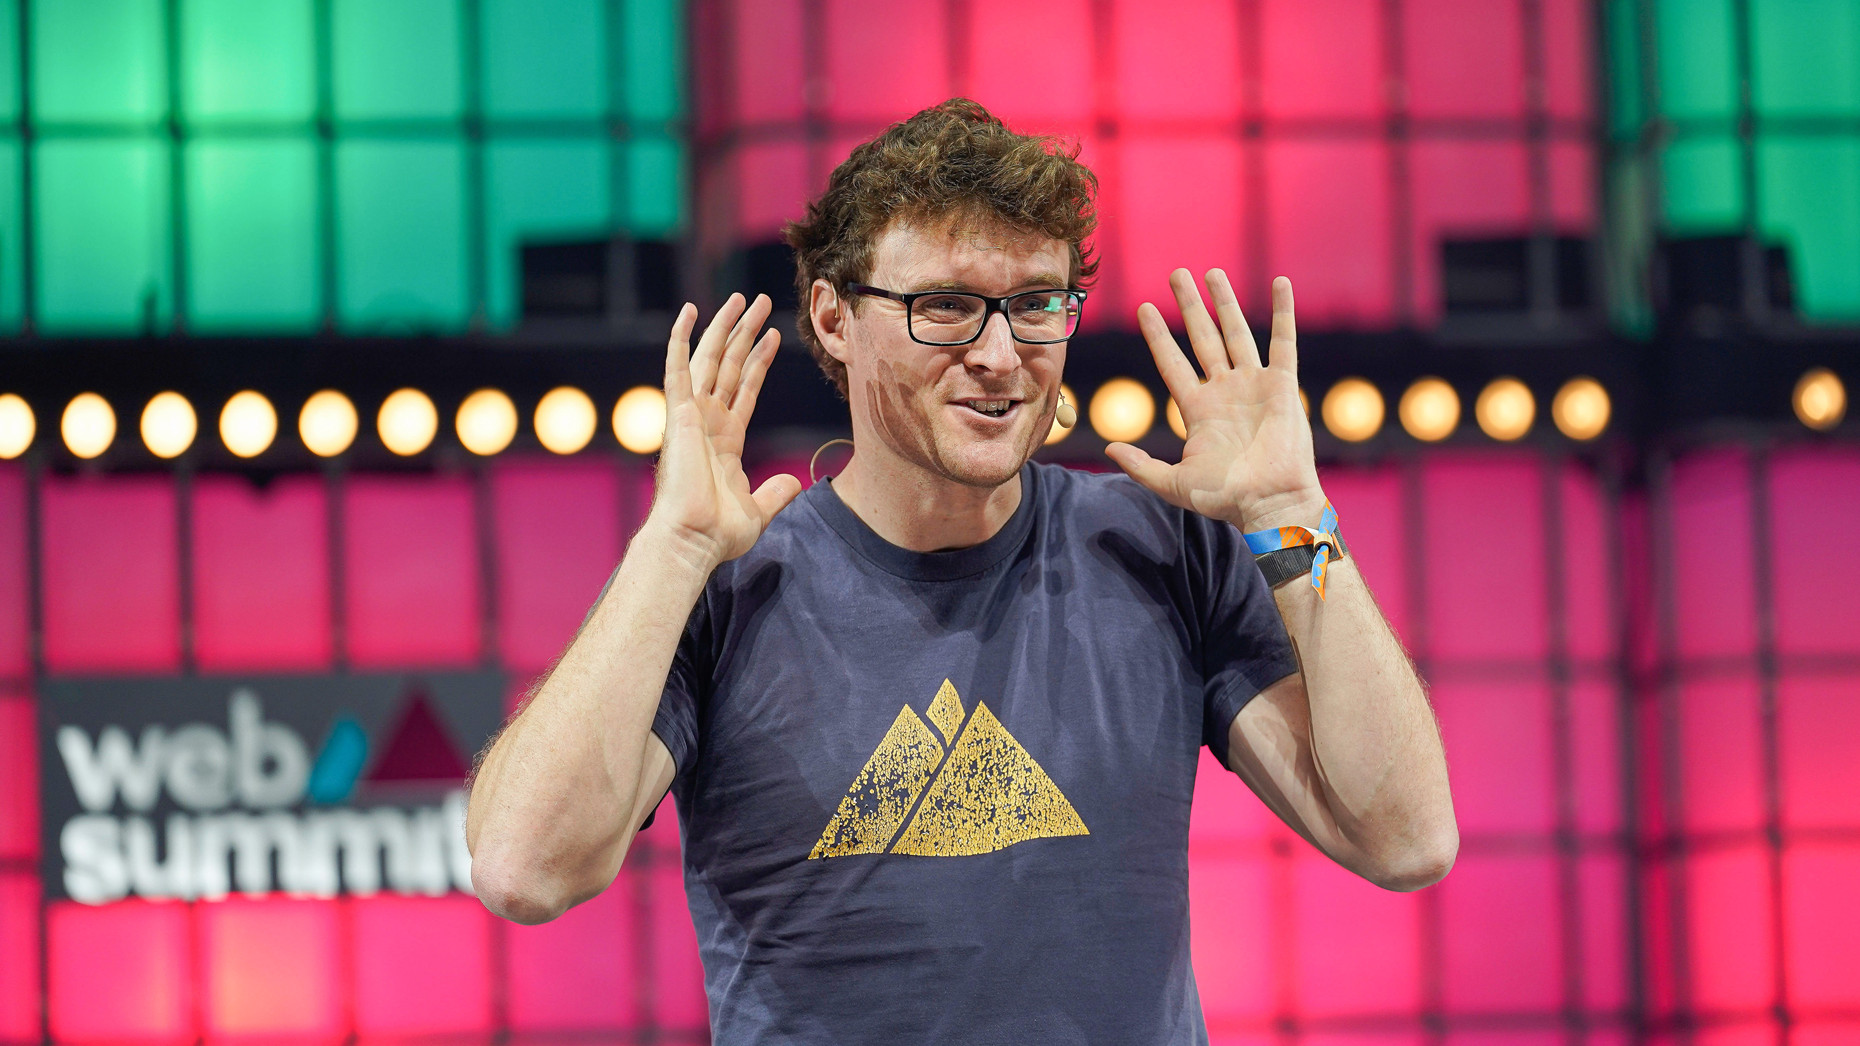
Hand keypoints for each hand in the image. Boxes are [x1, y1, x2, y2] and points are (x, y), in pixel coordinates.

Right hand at [644, 294, 802, 569]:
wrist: (692, 540)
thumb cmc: (717, 533)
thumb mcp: (757, 510)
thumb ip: (775, 493)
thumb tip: (795, 483)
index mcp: (724, 441)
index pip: (744, 390)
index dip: (758, 362)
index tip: (773, 336)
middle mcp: (706, 422)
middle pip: (729, 365)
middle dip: (745, 333)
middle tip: (761, 301)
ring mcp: (691, 416)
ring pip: (710, 359)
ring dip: (726, 327)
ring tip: (742, 298)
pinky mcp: (677, 414)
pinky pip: (678, 369)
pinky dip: (680, 338)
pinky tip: (689, 311)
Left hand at [1104, 270, 1326, 532]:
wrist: (1270, 503)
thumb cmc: (1225, 498)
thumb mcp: (1173, 484)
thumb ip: (1141, 466)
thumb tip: (1109, 447)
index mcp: (1198, 409)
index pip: (1172, 362)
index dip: (1158, 336)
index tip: (1144, 308)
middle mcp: (1224, 391)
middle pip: (1202, 337)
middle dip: (1189, 306)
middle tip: (1177, 274)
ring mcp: (1254, 385)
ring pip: (1236, 332)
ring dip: (1225, 302)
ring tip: (1212, 273)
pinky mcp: (1283, 386)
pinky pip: (1284, 341)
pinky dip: (1283, 312)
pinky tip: (1279, 283)